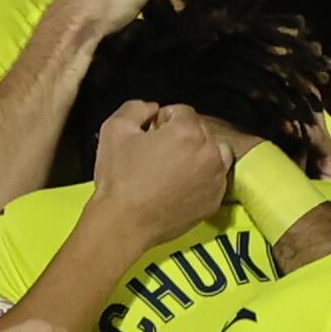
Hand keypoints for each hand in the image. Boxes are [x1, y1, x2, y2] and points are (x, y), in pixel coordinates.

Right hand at [92, 101, 230, 246]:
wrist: (123, 224)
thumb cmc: (119, 179)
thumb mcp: (114, 129)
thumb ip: (136, 107)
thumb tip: (152, 109)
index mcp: (187, 132)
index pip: (181, 111)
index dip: (162, 121)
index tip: (150, 136)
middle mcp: (209, 152)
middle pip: (200, 130)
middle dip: (181, 136)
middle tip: (158, 154)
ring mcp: (216, 178)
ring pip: (215, 152)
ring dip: (199, 153)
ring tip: (175, 167)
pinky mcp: (215, 200)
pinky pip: (215, 178)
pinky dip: (202, 177)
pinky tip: (179, 185)